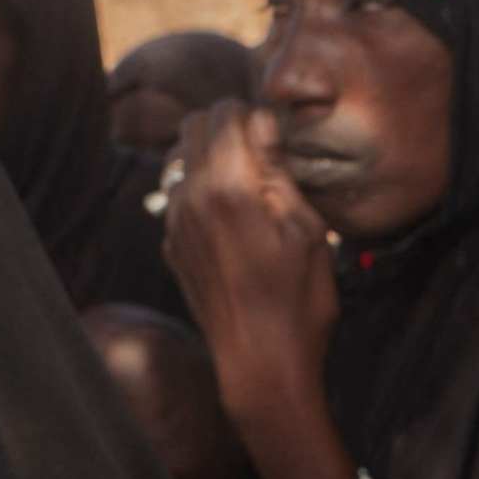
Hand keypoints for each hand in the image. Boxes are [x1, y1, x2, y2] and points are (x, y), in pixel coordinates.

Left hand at [158, 101, 358, 478]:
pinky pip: (180, 196)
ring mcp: (175, 222)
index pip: (226, 114)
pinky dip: (203, 191)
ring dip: (213, 158)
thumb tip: (262, 125)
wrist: (259, 364)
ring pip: (183, 159)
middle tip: (262, 151)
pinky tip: (234, 220)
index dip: (255, 115)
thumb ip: (278, 172)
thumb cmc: (297, 301)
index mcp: (229, 187)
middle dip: (227, 127)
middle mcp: (192, 197)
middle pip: (195, 127)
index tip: (277, 135)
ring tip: (250, 186)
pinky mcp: (172, 245)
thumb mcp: (307, 231)